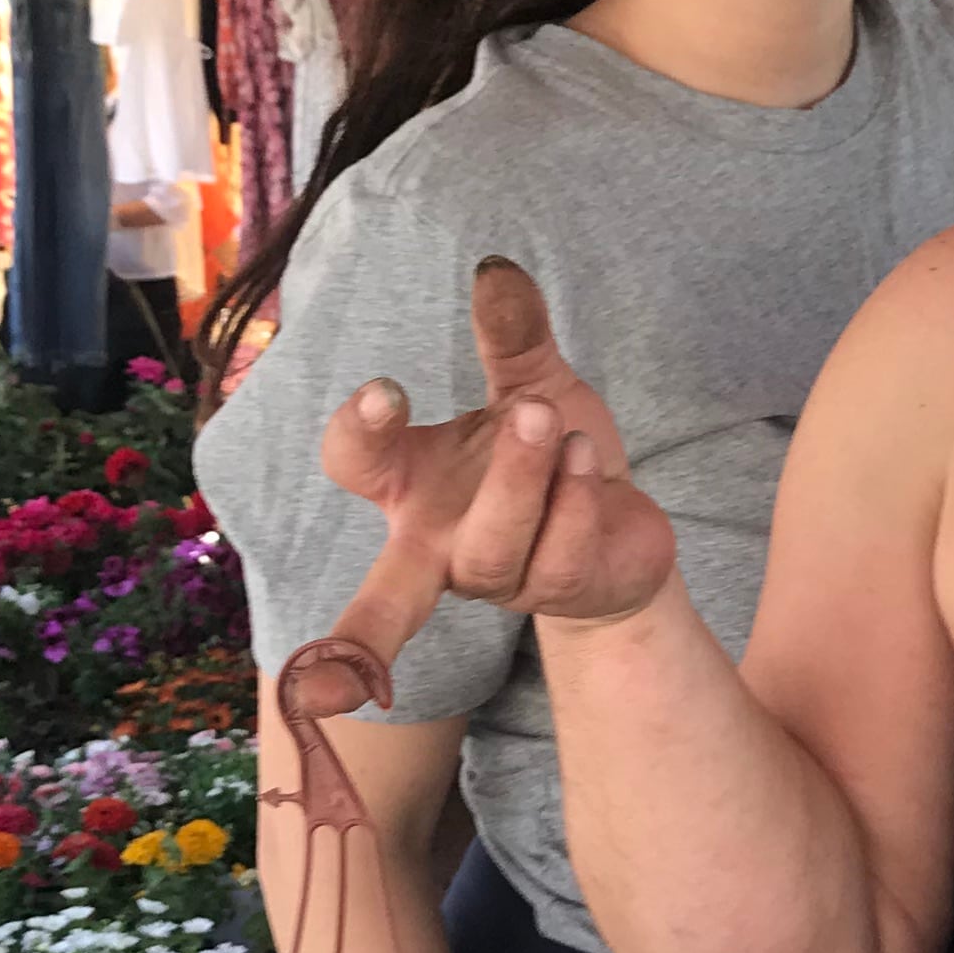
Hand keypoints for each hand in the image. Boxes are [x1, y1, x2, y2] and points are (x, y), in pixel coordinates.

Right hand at [312, 258, 677, 663]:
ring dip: (519, 475)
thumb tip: (496, 270)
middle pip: (387, 602)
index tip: (384, 394)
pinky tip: (592, 463)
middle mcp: (440, 545)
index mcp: (413, 486)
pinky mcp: (556, 594)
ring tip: (547, 418)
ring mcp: (497, 579)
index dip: (361, 431)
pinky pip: (558, 551)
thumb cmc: (554, 457)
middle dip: (359, 640)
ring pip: (491, 547)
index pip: (356, 462)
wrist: (624, 528)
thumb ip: (513, 336)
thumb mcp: (537, 384)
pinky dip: (576, 497)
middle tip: (329, 682)